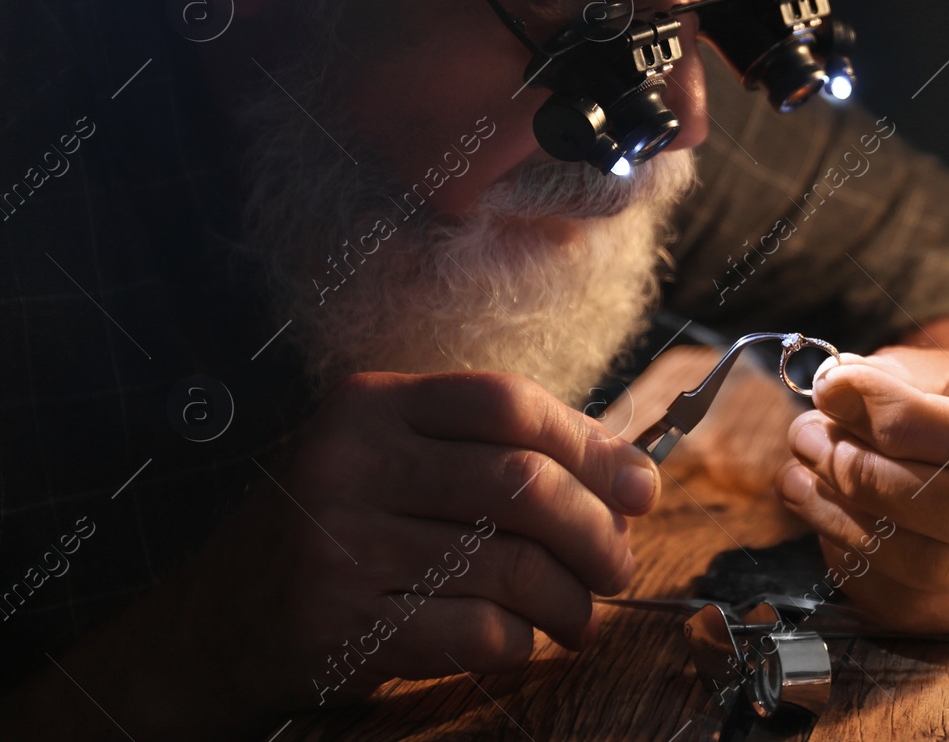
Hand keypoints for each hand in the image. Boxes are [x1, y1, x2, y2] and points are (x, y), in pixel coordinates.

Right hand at [18, 369, 662, 736]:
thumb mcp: (392, 462)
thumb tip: (630, 471)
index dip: (591, 444)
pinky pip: (474, 632)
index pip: (507, 402)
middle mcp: (349, 463)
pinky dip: (520, 643)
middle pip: (522, 483)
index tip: (640, 486)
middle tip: (618, 565)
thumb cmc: (334, 531)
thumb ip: (493, 452)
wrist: (210, 625)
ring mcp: (340, 545)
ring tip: (582, 616)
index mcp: (370, 406)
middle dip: (596, 531)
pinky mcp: (339, 624)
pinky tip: (524, 643)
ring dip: (571, 601)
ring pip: (510, 566)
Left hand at [773, 345, 948, 632]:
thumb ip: (888, 379)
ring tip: (798, 475)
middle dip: (867, 477)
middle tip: (808, 439)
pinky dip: (851, 563)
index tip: (833, 393)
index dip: (898, 420)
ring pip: (929, 566)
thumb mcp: (937, 368)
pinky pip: (906, 604)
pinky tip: (823, 517)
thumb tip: (832, 390)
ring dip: (846, 520)